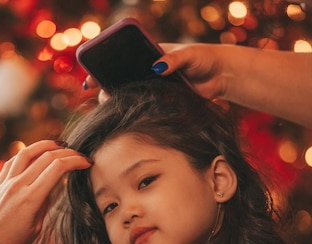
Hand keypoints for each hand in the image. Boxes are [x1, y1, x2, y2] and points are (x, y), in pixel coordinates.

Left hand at [0, 140, 90, 243]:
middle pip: (46, 157)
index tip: (86, 163)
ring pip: (28, 152)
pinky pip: (13, 161)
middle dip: (67, 153)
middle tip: (79, 155)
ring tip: (59, 145)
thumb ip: (46, 202)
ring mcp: (7, 182)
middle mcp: (18, 185)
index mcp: (31, 198)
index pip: (57, 168)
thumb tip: (55, 183)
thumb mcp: (37, 226)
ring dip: (46, 145)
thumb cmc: (14, 242)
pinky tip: (36, 153)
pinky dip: (27, 153)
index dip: (75, 161)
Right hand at [82, 43, 230, 102]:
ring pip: (128, 97)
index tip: (91, 79)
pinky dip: (135, 113)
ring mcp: (152, 89)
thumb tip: (158, 68)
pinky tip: (128, 119)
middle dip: (106, 88)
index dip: (102, 69)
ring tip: (113, 108)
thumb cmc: (203, 58)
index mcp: (147, 56)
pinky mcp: (161, 103)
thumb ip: (173, 60)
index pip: (119, 60)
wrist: (220, 76)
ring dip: (118, 103)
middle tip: (101, 96)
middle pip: (118, 81)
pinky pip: (144, 108)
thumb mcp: (189, 55)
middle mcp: (146, 73)